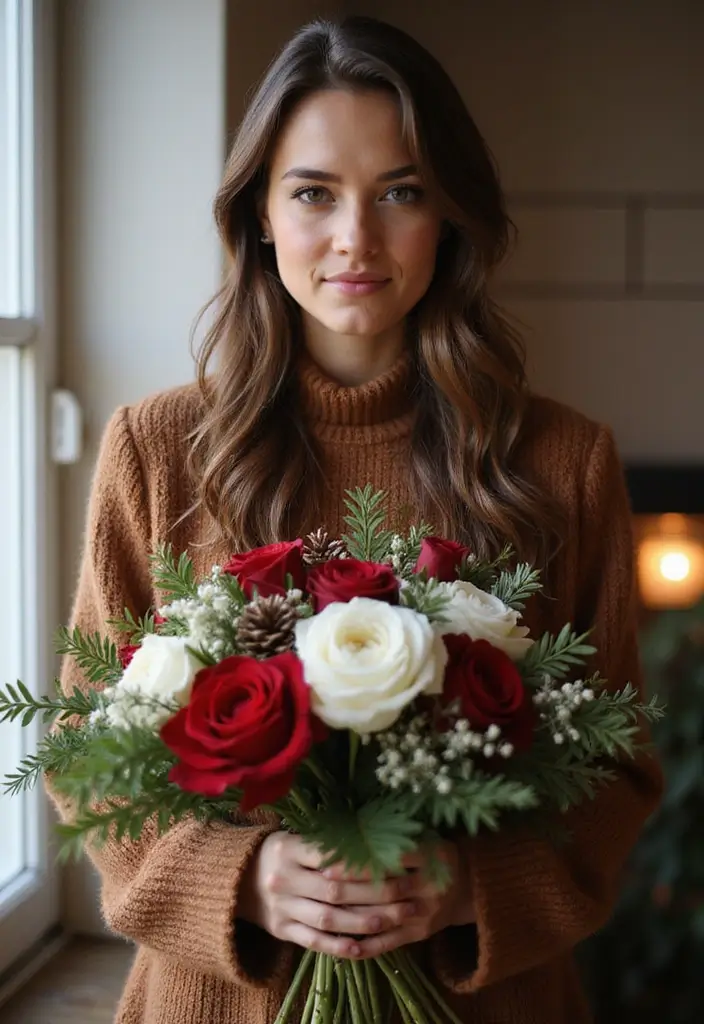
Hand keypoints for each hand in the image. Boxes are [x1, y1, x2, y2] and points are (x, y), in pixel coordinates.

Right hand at [238, 832, 418, 957]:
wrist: (235, 880)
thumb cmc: (279, 854)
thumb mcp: (294, 838)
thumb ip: (326, 842)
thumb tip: (374, 837)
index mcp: (288, 849)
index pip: (333, 857)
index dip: (365, 862)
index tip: (396, 863)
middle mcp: (284, 878)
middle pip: (335, 890)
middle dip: (376, 893)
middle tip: (407, 893)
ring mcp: (282, 907)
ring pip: (328, 918)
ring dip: (363, 921)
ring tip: (393, 919)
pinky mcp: (281, 930)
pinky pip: (313, 941)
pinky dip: (338, 946)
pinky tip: (362, 947)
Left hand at [328, 840, 474, 959]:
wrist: (468, 886)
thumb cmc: (435, 855)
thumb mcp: (425, 837)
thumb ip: (396, 835)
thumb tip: (350, 828)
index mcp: (432, 856)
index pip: (392, 858)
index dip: (362, 860)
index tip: (333, 859)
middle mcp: (430, 886)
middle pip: (385, 889)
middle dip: (351, 887)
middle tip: (321, 883)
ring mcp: (425, 913)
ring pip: (383, 917)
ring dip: (352, 915)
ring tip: (325, 910)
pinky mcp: (420, 934)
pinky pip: (389, 942)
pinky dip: (365, 945)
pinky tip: (342, 943)